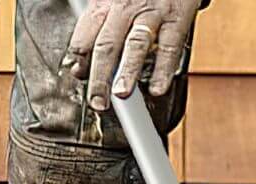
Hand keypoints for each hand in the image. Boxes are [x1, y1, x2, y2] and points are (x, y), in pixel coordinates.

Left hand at [66, 0, 199, 111]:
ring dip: (128, 72)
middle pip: (107, 44)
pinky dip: (164, 70)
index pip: (87, 31)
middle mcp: (126, 7)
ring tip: (121, 94)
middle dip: (100, 76)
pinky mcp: (176, 19)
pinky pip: (169, 47)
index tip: (78, 76)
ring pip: (135, 45)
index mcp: (107, 1)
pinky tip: (158, 88)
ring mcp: (152, 14)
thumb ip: (99, 24)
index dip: (80, 56)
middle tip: (97, 100)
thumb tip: (81, 61)